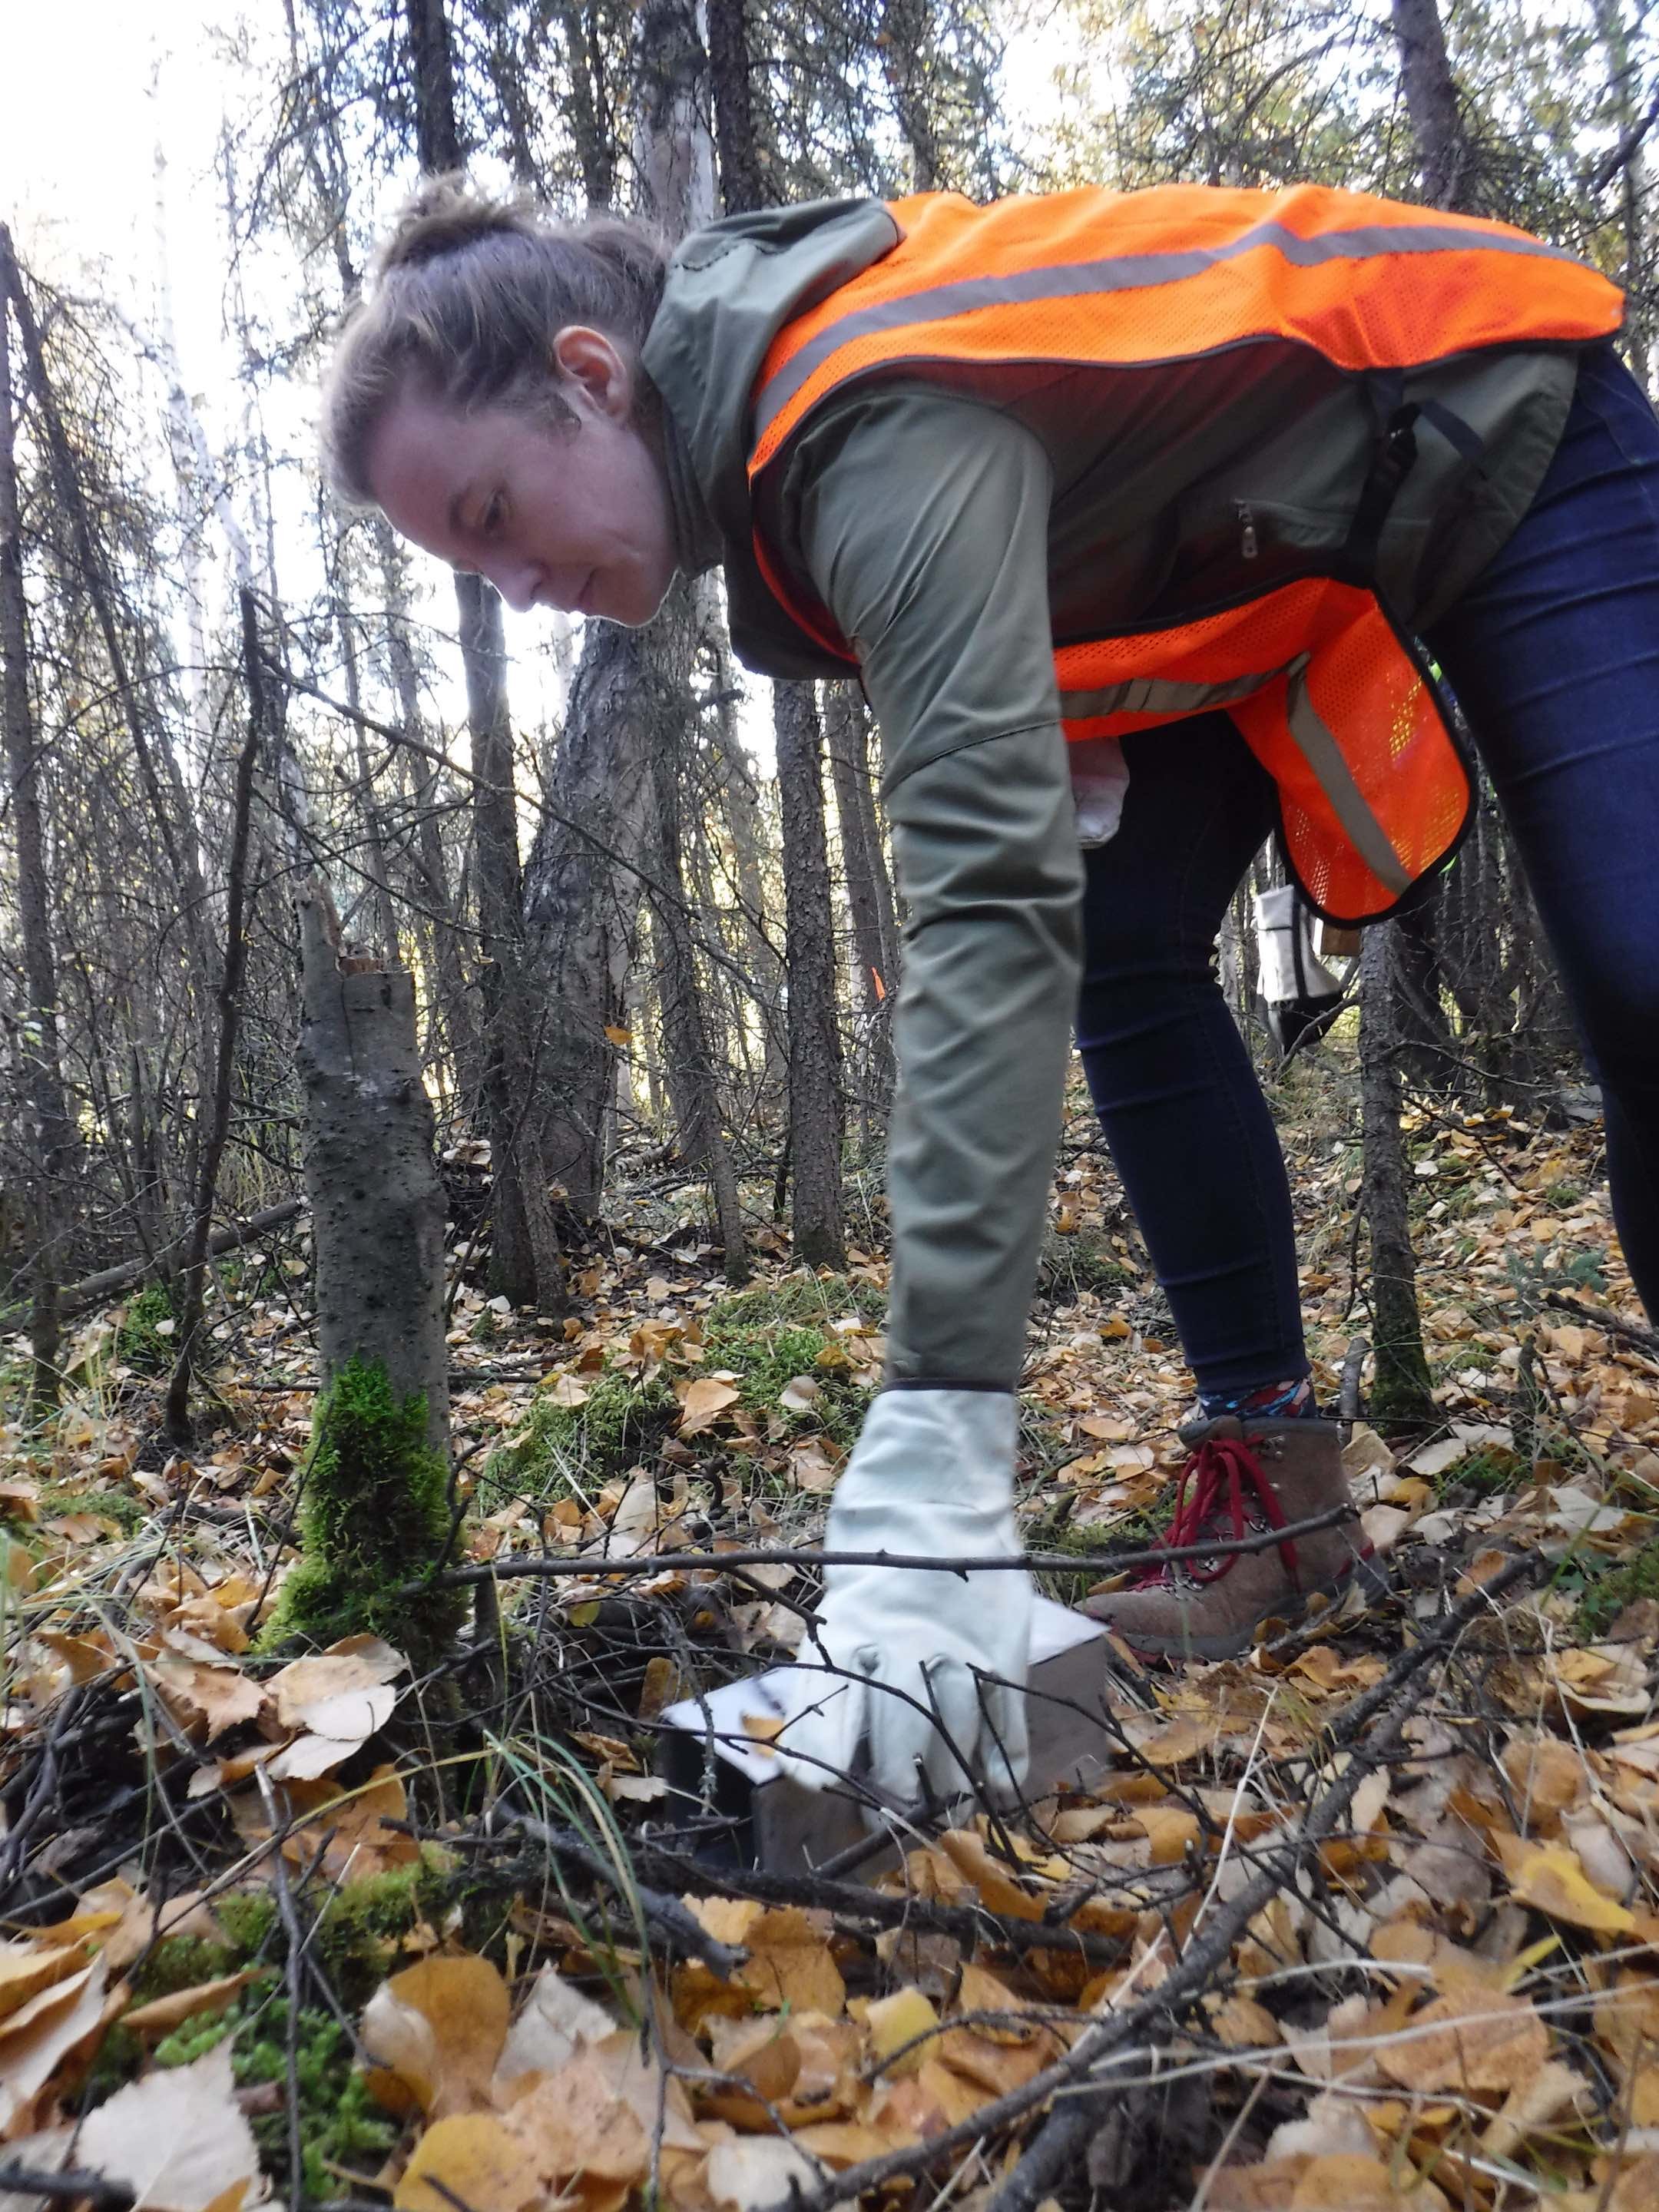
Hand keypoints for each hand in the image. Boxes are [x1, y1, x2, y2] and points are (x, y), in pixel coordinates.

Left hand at [770, 1389, 1032, 1809]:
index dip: (823, 1760)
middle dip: (889, 1793)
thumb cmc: (879, 1525)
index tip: (816, 1787)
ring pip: (952, 1745)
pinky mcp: (1001, 1647)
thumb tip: (827, 1709)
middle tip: (883, 1818)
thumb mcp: (844, 1584)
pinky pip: (1004, 1723)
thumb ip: (841, 1646)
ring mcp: (957, 1651)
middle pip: (896, 1748)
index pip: (831, 1716)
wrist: (938, 1472)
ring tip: (939, 1815)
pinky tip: (995, 1788)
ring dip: (945, 1791)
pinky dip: (1002, 1762)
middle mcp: (901, 1651)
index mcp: (852, 1633)